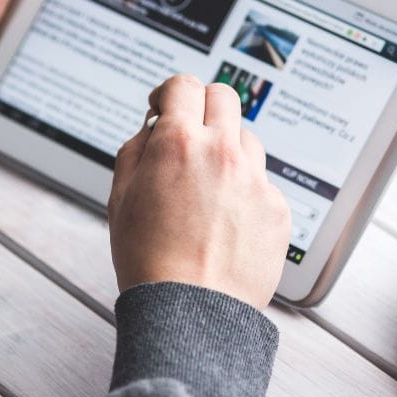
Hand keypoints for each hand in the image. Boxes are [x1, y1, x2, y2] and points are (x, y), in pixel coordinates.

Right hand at [108, 75, 291, 309]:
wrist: (191, 312)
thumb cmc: (150, 260)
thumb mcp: (119, 197)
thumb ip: (136, 149)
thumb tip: (153, 126)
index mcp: (179, 143)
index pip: (183, 85)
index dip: (169, 92)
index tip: (165, 107)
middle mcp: (223, 152)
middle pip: (224, 96)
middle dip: (203, 106)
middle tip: (190, 132)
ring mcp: (255, 179)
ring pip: (246, 139)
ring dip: (226, 149)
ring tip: (206, 188)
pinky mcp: (277, 207)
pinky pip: (261, 182)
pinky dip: (244, 191)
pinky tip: (225, 221)